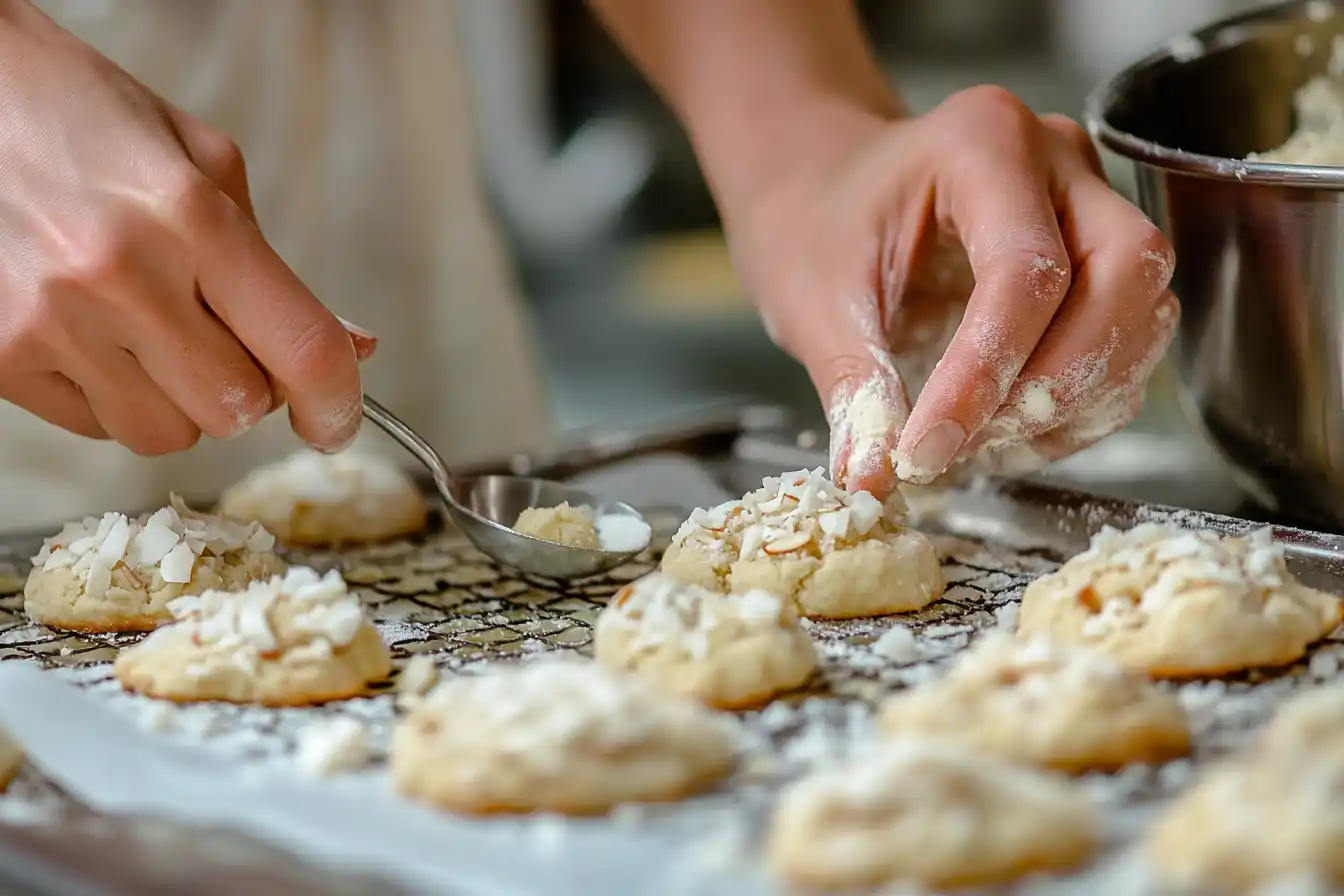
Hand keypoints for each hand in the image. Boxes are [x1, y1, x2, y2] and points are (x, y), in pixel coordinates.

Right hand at [0, 3, 373, 454]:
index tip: (336, 420)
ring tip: (146, 329)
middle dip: (244, 385)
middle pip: (236, 410)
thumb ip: (274, 267)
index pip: (301, 350)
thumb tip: (351, 351)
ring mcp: (52, 322)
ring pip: (166, 433)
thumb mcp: (202, 164)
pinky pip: (95, 426)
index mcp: (191, 217)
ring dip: (177, 400)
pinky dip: (111, 395)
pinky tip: (93, 331)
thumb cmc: (81, 116)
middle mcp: (121, 277)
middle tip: (218, 336)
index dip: (336, 403)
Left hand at [728, 86, 1177, 499]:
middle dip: (1058, 380)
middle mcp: (1059, 162)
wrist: (823, 195)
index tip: (923, 450)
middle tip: (969, 443)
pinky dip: (1078, 409)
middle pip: (1125, 274)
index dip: (983, 376)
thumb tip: (871, 477)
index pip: (1024, 270)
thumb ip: (852, 386)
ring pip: (1143, 313)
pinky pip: (1128, 349)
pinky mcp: (1102, 265)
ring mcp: (1093, 207)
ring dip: (1074, 402)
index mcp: (982, 141)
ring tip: (976, 442)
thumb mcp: (814, 302)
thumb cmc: (817, 226)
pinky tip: (1003, 432)